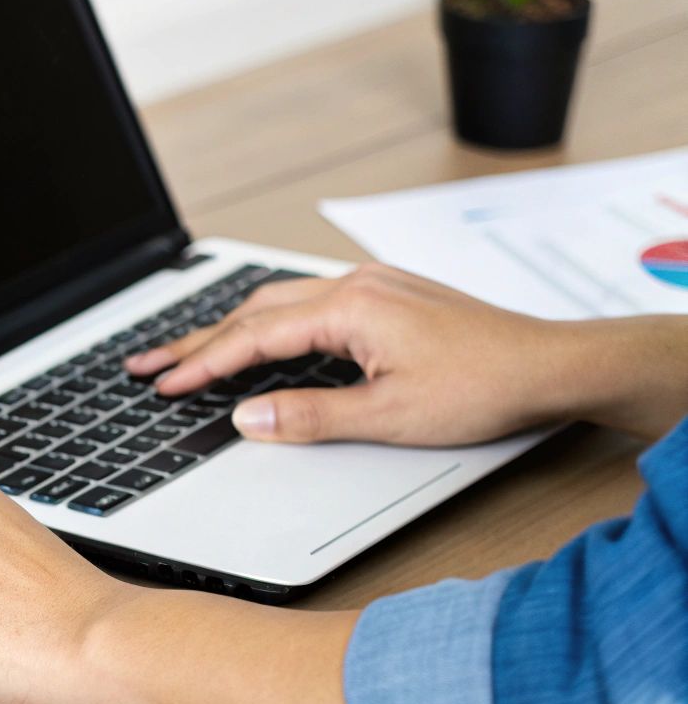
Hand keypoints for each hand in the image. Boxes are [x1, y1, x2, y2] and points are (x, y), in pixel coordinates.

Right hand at [122, 263, 574, 445]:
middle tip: (150, 365)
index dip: (202, 364)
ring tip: (188, 353)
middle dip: (197, 340)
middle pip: (253, 311)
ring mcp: (372, 286)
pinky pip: (308, 304)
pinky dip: (268, 324)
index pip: (252, 337)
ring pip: (279, 304)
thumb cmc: (485, 386)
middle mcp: (355, 285)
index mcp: (349, 308)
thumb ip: (309, 416)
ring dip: (230, 329)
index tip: (164, 384)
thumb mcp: (389, 417)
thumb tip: (246, 418)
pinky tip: (258, 338)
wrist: (554, 365)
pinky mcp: (388, 296)